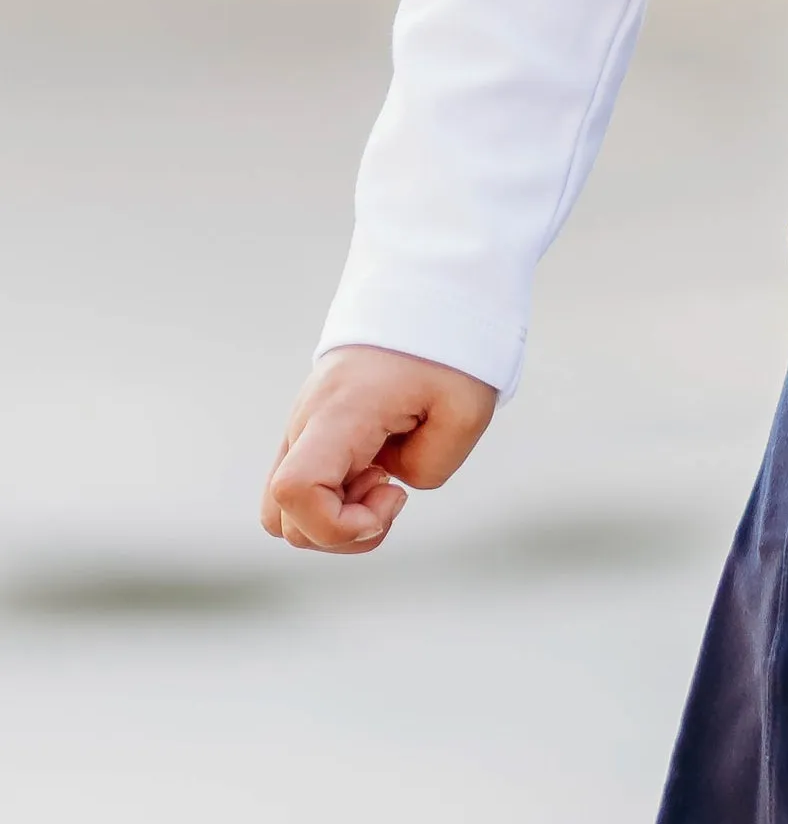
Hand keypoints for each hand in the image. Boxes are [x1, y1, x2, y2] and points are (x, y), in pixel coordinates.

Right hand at [259, 344, 498, 554]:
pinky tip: (378, 464)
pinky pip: (304, 487)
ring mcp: (301, 429)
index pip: (294, 491)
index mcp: (339, 414)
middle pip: (284, 520)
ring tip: (384, 475)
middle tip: (392, 486)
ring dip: (337, 518)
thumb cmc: (448, 346)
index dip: (337, 525)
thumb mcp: (466, 410)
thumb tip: (390, 483)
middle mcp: (305, 424)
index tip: (393, 493)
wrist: (424, 292)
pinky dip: (338, 496)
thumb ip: (431, 467)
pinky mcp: (311, 432)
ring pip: (287, 512)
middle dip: (342, 531)